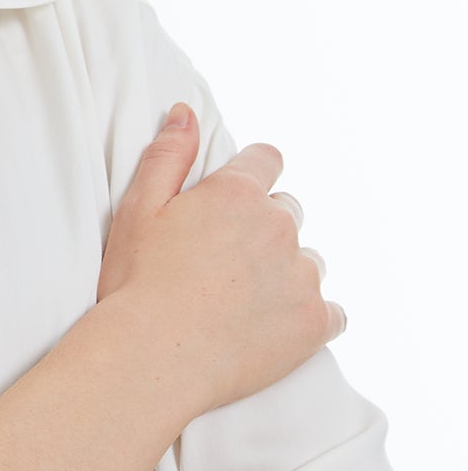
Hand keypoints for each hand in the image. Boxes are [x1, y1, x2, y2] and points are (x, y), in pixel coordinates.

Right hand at [95, 101, 345, 416]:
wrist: (152, 357)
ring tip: (244, 300)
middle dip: (264, 226)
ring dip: (286, 271)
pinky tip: (277, 327)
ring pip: (308, 261)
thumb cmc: (137, 283)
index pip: (266, 160)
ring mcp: (301, 276)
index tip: (239, 196)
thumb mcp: (138, 209)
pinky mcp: (314, 323)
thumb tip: (185, 112)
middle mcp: (279, 227)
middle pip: (288, 211)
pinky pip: (332, 312)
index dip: (253, 173)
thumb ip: (168, 156)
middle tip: (226, 260)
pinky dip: (311, 316)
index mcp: (237, 195)